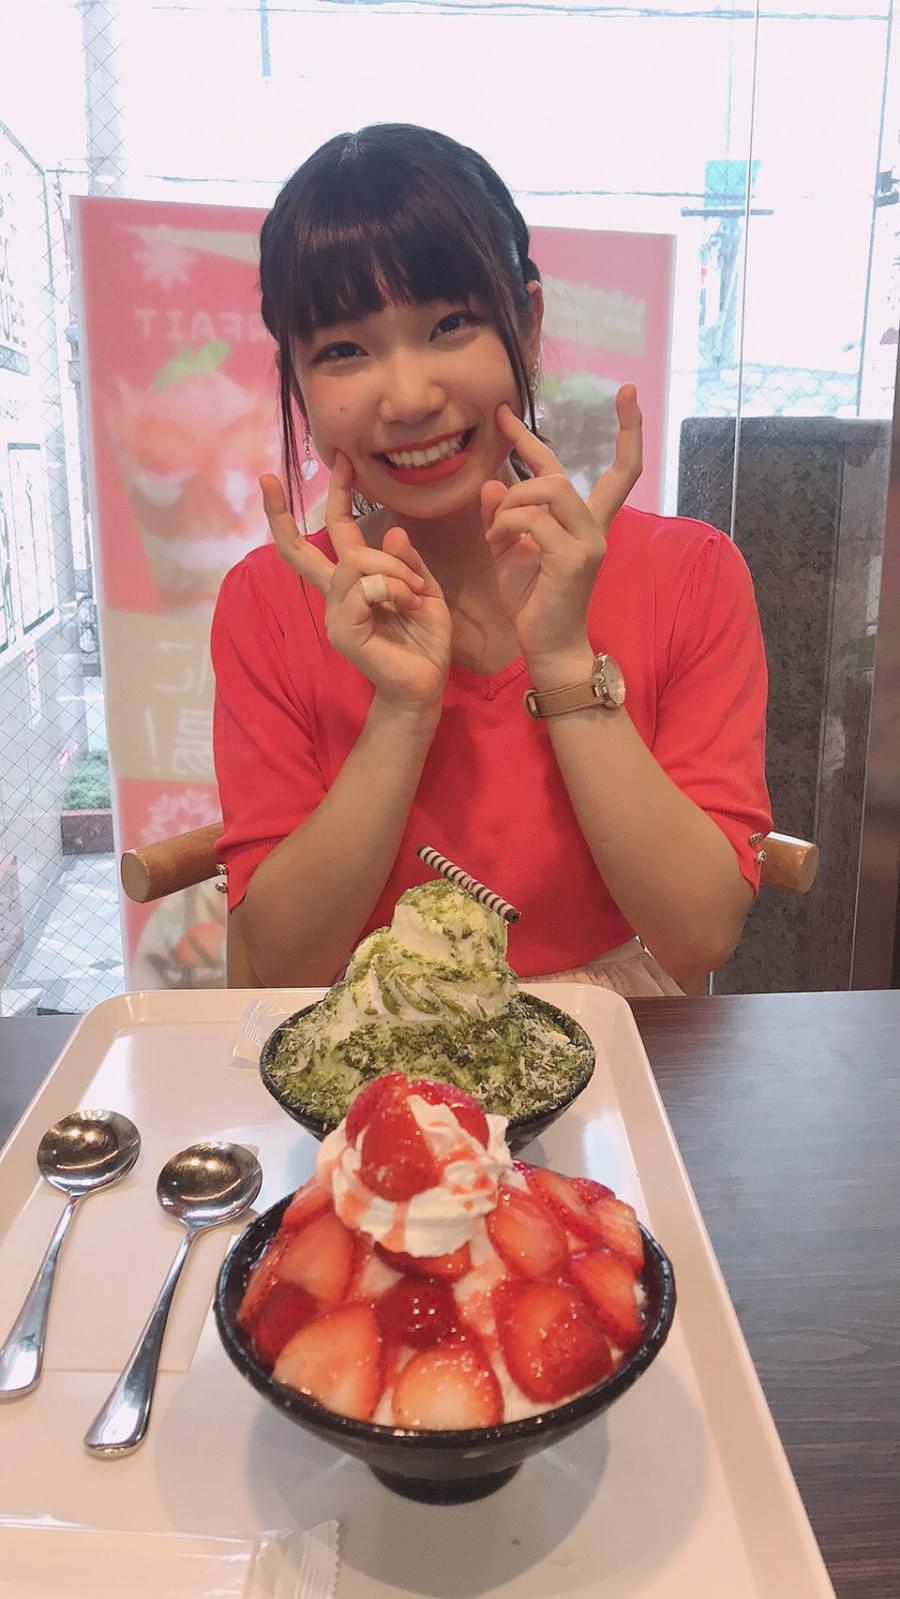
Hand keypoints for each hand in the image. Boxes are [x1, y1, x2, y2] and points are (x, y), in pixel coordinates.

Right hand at [260, 454, 451, 712]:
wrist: (426, 685)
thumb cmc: (424, 641)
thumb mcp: (424, 590)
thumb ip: (406, 561)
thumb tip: (390, 529)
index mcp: (355, 582)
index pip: (335, 532)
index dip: (336, 495)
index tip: (339, 459)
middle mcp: (337, 595)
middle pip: (299, 549)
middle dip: (285, 512)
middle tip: (289, 475)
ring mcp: (335, 613)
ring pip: (355, 562)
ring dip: (394, 569)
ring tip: (414, 591)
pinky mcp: (342, 631)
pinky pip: (365, 587)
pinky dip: (394, 588)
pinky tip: (407, 604)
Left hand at [480, 385, 641, 665]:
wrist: (546, 647)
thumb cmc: (532, 602)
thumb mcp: (510, 551)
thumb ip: (503, 515)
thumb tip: (493, 481)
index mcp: (589, 523)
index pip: (619, 468)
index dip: (627, 428)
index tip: (625, 390)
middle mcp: (595, 528)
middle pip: (559, 475)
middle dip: (519, 472)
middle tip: (493, 482)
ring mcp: (589, 542)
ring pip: (545, 490)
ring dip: (509, 505)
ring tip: (496, 531)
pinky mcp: (574, 558)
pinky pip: (532, 520)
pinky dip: (506, 526)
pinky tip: (498, 545)